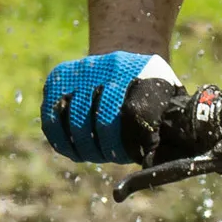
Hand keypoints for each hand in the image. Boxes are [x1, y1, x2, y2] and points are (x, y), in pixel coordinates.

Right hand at [41, 52, 181, 162]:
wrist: (126, 57)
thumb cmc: (153, 90)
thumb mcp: (168, 97)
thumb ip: (168, 124)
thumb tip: (153, 163)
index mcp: (141, 71)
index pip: (130, 114)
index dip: (126, 142)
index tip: (131, 156)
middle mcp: (109, 66)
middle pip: (99, 119)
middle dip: (104, 147)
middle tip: (111, 157)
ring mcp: (82, 69)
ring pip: (73, 118)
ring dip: (83, 145)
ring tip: (93, 154)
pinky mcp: (60, 77)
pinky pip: (52, 112)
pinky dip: (59, 136)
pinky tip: (72, 150)